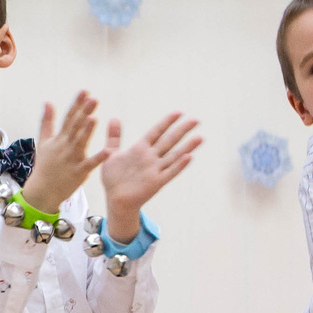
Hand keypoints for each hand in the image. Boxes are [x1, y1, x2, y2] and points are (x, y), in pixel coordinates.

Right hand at [27, 91, 108, 207]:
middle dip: (84, 112)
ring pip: (80, 142)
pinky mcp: (79, 172)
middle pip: (75, 127)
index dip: (77, 104)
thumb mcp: (43, 142)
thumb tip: (48, 102)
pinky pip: (90, 164)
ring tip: (94, 118)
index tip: (85, 91)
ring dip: (87, 131)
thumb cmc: (45, 166)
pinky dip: (99, 158)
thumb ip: (47, 121)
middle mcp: (65, 146)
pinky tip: (109, 151)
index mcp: (59, 138)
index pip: (69, 117)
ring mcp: (72, 159)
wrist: (43, 191)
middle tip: (93, 99)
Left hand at [98, 112, 200, 240]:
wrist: (115, 200)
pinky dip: (179, 165)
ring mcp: (155, 169)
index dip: (167, 122)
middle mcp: (151, 157)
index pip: (156, 132)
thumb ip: (114, 137)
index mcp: (140, 149)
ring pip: (174, 155)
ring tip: (200, 137)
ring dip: (187, 147)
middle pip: (169, 141)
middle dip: (182, 130)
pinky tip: (189, 157)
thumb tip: (115, 118)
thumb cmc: (114, 178)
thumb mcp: (111, 154)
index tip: (179, 112)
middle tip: (196, 120)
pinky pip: (170, 172)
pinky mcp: (156, 182)